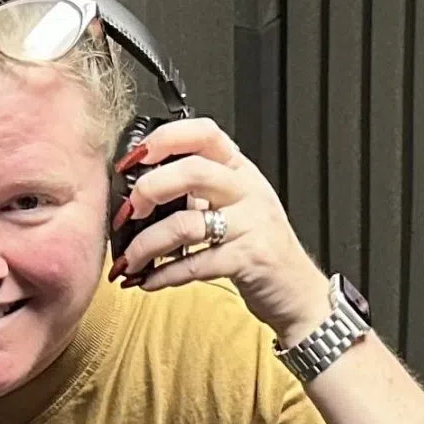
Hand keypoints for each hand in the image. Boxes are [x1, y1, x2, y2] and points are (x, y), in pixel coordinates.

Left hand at [109, 117, 330, 344]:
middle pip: (193, 172)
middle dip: (149, 190)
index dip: (165, 139)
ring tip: (130, 260)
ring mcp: (252, 224)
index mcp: (239, 170)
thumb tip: (136, 190)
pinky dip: (163, 275)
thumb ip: (194, 191)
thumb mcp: (231, 205)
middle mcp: (247, 190)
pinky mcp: (250, 259)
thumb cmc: (256, 245)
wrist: (296, 289)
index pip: (204, 134)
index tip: (133, 157)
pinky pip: (195, 264)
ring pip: (187, 223)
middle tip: (127, 213)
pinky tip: (148, 280)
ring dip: (146, 244)